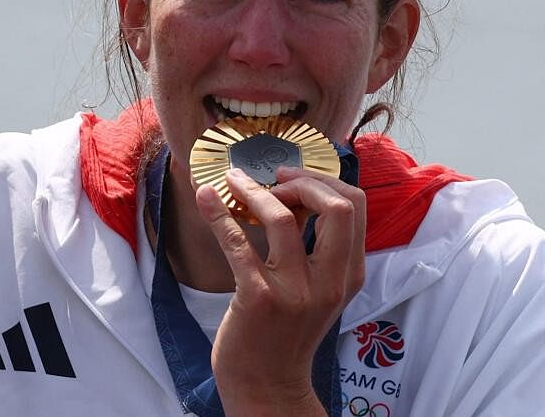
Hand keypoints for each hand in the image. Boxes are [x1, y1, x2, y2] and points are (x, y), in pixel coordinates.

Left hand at [195, 166, 365, 415]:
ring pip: (283, 219)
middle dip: (303, 180)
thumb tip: (295, 194)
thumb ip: (315, 248)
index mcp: (348, 275)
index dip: (324, 180)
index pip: (356, 206)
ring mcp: (294, 291)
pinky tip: (205, 197)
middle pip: (337, 207)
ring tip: (232, 180)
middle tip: (272, 178)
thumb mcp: (316, 290)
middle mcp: (329, 282)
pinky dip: (218, 214)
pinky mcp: (257, 298)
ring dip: (253, 190)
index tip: (292, 178)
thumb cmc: (285, 332)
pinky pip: (238, 243)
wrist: (267, 384)